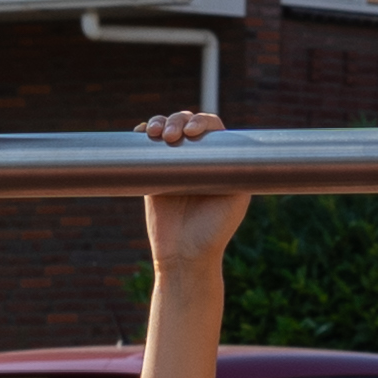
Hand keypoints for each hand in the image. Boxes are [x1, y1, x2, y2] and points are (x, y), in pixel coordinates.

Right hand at [137, 105, 246, 269]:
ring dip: (160, 122)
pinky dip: (142, 133)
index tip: (193, 132)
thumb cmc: (213, 231)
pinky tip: (141, 133)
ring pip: (166, 129)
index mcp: (219, 161)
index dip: (202, 121)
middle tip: (173, 136)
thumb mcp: (235, 200)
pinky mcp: (154, 173)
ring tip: (156, 134)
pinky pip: (146, 146)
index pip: (212, 129)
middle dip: (178, 120)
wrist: (184, 256)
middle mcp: (197, 159)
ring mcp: (174, 165)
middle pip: (187, 123)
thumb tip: (235, 145)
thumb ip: (236, 172)